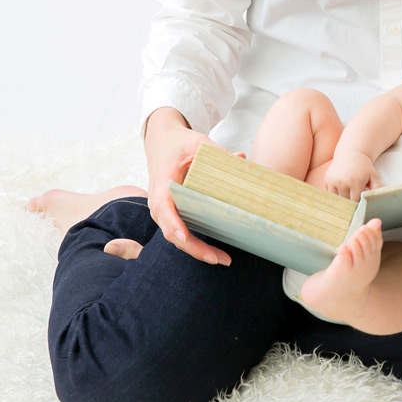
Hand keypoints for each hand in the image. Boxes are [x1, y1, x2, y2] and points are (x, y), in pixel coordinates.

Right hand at [144, 107, 233, 264]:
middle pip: (172, 232)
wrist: (162, 141)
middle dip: (195, 248)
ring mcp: (163, 211)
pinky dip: (196, 245)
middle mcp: (158, 202)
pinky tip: (215, 253)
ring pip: (176, 238)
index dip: (174, 225)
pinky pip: (181, 233)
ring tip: (223, 260)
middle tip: (220, 259)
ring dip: (198, 251)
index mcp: (162, 184)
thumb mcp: (199, 143)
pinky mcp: (171, 214)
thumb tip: (242, 159)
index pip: (164, 208)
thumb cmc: (179, 143)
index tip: (185, 238)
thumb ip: (219, 153)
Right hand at [324, 152, 380, 200]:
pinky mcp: (327, 180)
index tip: (360, 201)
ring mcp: (333, 181)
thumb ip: (377, 189)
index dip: (358, 203)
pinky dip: (334, 194)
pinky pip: (330, 194)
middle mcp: (343, 182)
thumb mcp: (373, 176)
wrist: (350, 153)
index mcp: (355, 183)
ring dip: (341, 198)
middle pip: (345, 201)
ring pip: (336, 199)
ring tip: (347, 193)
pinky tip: (340, 188)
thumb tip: (376, 202)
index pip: (355, 202)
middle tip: (354, 197)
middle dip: (350, 201)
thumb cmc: (364, 167)